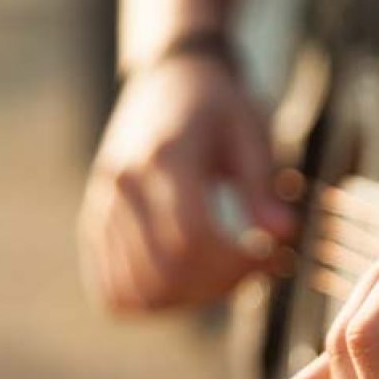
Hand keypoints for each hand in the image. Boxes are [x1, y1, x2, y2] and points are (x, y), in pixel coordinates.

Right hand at [78, 56, 292, 311]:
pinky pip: (113, 291)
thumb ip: (263, 186)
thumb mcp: (252, 132)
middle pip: (166, 272)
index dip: (236, 265)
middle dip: (219, 286)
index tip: (271, 256)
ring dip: (189, 299)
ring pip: (139, 292)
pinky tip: (187, 281)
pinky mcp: (94, 222)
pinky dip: (152, 302)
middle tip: (253, 269)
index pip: (192, 239)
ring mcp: (103, 205)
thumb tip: (283, 233)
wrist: (170, 76)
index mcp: (165, 155)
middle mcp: (124, 183)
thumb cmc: (220, 105)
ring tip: (222, 274)